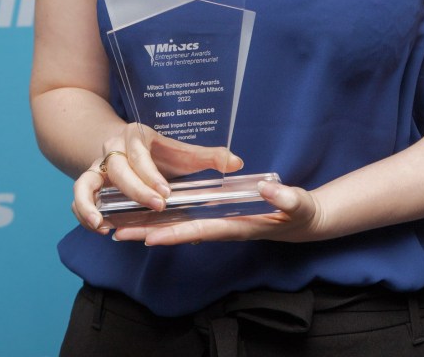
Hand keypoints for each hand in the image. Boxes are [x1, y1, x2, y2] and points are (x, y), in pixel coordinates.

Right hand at [72, 123, 243, 233]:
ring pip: (85, 183)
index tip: (166, 194)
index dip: (151, 176)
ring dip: (91, 205)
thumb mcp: (182, 151)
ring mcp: (96, 167)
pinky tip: (100, 228)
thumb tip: (237, 163)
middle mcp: (113, 150)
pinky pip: (78, 197)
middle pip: (117, 170)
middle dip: (135, 190)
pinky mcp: (87, 183)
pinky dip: (83, 212)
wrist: (122, 142)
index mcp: (136, 137)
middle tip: (156, 207)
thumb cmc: (157, 152)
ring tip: (104, 226)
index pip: (141, 156)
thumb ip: (209, 157)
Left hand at [114, 178, 324, 245]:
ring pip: (182, 228)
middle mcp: (224, 229)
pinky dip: (169, 222)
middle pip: (183, 233)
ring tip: (122, 228)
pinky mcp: (222, 218)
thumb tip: (266, 186)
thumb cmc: (301, 213)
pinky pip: (190, 222)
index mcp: (239, 226)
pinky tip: (152, 219)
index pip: (203, 230)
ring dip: (153, 229)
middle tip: (118, 235)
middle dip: (151, 235)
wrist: (305, 221)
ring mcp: (221, 225)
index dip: (177, 234)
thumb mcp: (298, 204)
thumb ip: (284, 197)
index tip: (150, 237)